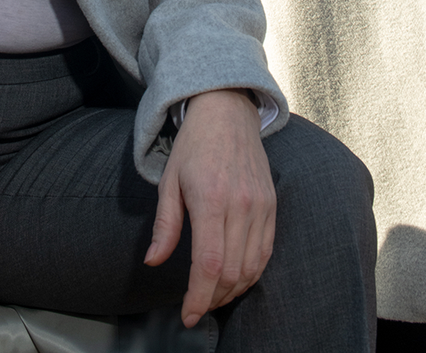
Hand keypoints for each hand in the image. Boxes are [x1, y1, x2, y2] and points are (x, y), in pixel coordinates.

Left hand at [144, 89, 274, 326]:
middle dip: (212, 298)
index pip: (208, 263)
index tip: (187, 314)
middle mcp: (240, 205)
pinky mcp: (272, 205)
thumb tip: (153, 261)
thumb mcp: (169, 181)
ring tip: (212, 295)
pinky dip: (251, 273)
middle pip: (231, 271)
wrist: (227, 111)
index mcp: (211, 198)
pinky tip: (235, 278)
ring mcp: (260, 205)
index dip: (198, 297)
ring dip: (232, 290)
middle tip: (196, 306)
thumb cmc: (194, 145)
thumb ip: (165, 225)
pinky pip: (266, 252)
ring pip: (252, 267)